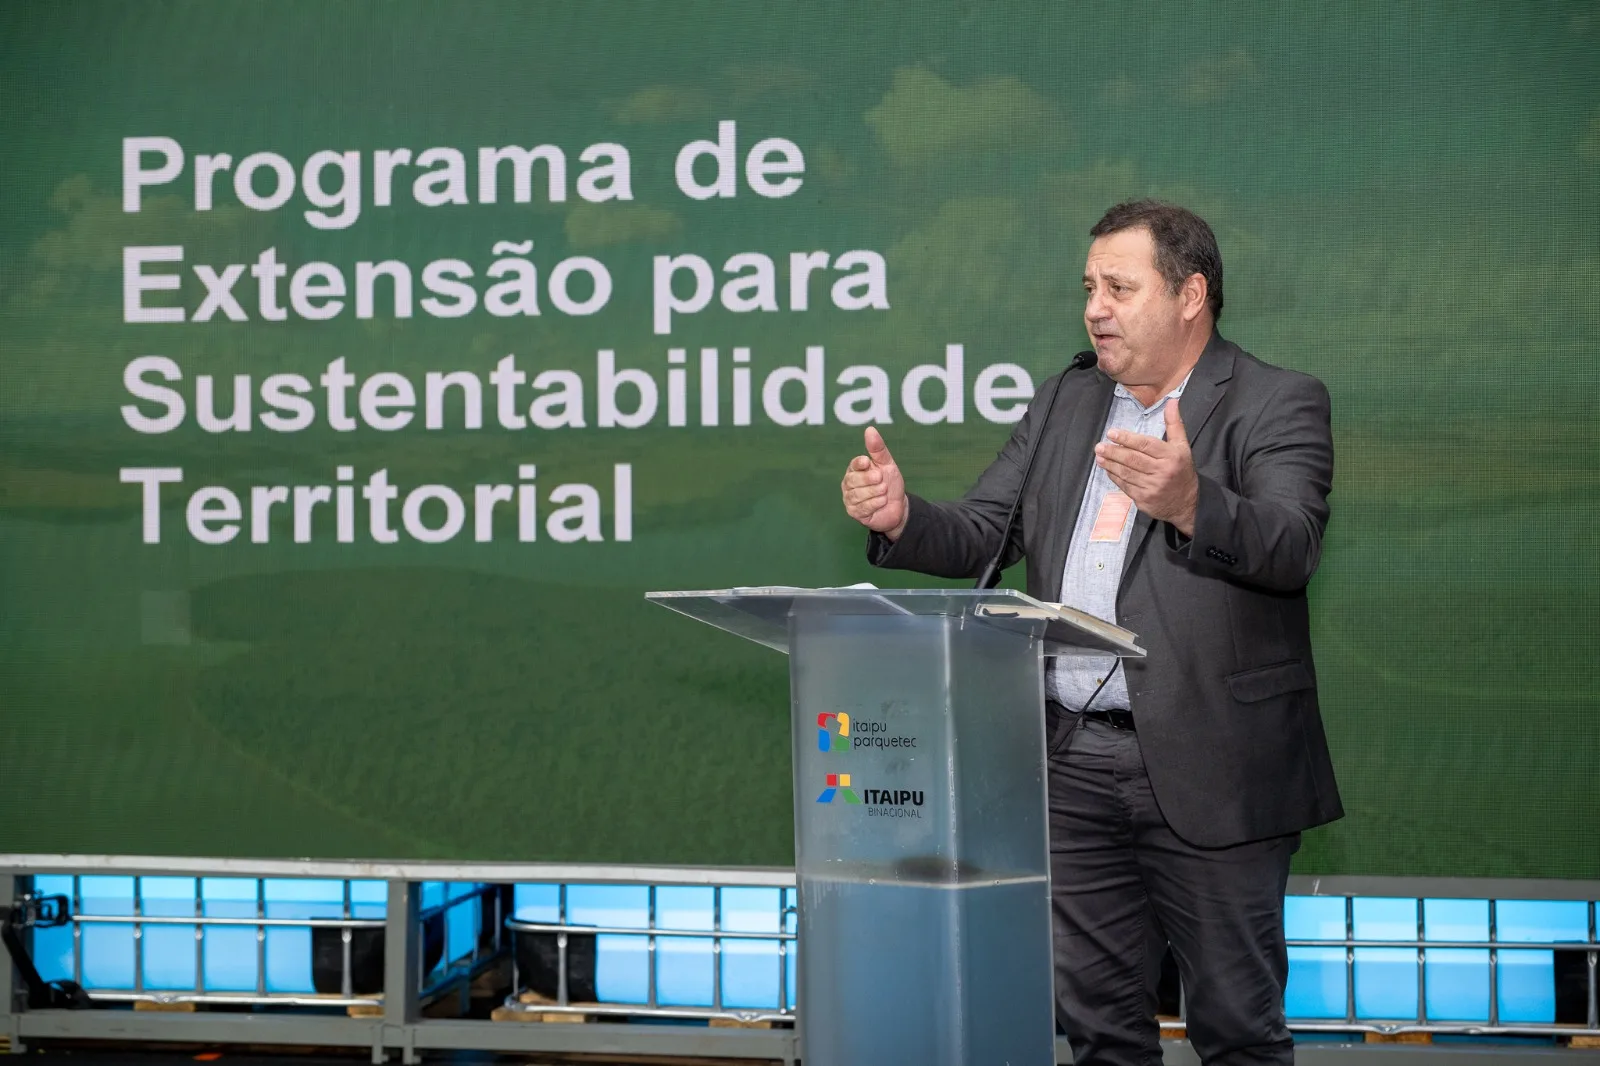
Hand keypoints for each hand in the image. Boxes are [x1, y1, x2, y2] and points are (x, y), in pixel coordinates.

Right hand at [841, 426, 908, 539]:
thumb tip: (870, 429)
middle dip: (870, 480)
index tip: (868, 462)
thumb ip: (878, 449)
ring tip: (885, 491)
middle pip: (853, 480)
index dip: (860, 463)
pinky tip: (882, 501)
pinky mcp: (854, 512)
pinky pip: (862, 507)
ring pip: (857, 494)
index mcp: (855, 469)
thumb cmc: (890, 483)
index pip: (853, 464)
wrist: (898, 506)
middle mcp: (849, 483)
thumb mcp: (887, 464)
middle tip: (882, 479)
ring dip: (875, 492)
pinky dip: (875, 503)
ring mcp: (850, 498)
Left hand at [1094, 399, 1197, 535]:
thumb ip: (1174, 423)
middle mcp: (1162, 472)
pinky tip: (1108, 469)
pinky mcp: (1144, 499)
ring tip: (1100, 456)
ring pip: (1127, 473)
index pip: (1145, 445)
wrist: (1187, 502)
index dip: (1127, 439)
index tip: (1112, 433)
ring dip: (1110, 464)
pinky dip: (1115, 477)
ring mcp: (1152, 487)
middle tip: (1100, 446)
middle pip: (1133, 459)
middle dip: (1114, 452)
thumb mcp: (1182, 446)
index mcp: (1171, 456)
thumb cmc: (1181, 470)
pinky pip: (1125, 486)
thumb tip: (1171, 401)